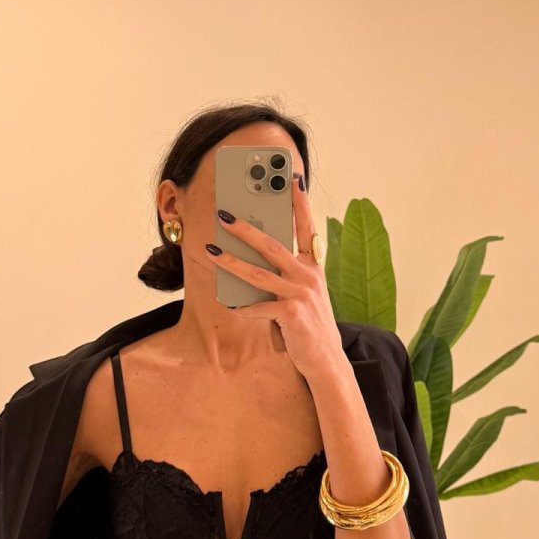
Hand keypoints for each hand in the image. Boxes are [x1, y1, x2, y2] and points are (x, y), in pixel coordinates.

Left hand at [207, 172, 343, 379]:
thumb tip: (256, 260)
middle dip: (246, 229)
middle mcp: (309, 276)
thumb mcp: (305, 294)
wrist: (326, 359)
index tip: (292, 179)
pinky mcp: (292, 315)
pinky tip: (229, 304)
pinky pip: (260, 307)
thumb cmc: (310, 325)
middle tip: (224, 215)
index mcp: (313, 267)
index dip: (300, 203)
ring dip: (231, 262)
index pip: (307, 228)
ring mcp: (301, 294)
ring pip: (259, 273)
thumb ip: (287, 276)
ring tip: (211, 251)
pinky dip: (243, 307)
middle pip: (273, 246)